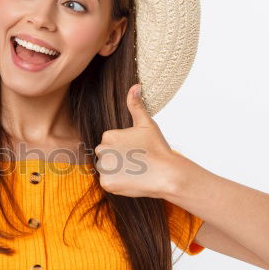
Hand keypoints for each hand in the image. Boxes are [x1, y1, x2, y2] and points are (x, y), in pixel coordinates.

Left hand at [93, 84, 183, 199]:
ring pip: (106, 170)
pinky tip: (131, 180)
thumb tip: (135, 85)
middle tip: (136, 162)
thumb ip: (136, 105)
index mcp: (108, 135)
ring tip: (135, 171)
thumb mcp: (146, 123)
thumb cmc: (157, 148)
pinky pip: (108, 183)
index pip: (110, 143)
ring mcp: (103, 168)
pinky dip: (118, 184)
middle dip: (118, 159)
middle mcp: (101, 150)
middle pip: (106, 156)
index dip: (124, 148)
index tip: (137, 151)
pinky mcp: (107, 183)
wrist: (166, 174)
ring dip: (117, 171)